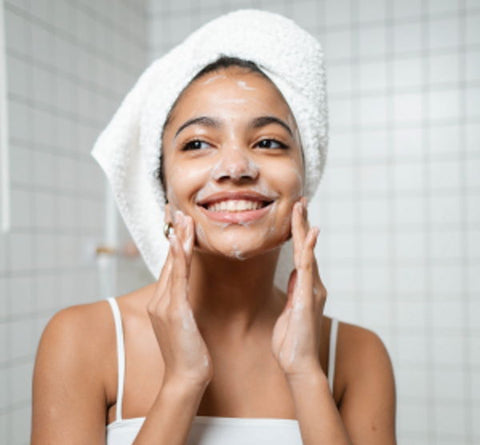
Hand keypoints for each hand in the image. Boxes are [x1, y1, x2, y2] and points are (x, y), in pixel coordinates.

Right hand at [147, 210, 212, 387]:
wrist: (185, 378)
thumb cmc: (189, 353)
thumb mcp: (185, 324)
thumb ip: (183, 305)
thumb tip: (188, 293)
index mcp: (162, 302)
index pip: (170, 266)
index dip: (174, 243)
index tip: (178, 224)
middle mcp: (160, 300)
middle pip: (169, 260)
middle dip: (174, 234)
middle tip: (178, 211)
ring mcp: (164, 305)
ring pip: (173, 265)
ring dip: (178, 239)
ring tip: (183, 218)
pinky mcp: (174, 311)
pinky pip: (178, 278)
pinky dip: (178, 258)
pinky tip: (180, 242)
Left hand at [271, 198, 326, 379]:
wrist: (298, 363)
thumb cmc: (292, 341)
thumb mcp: (290, 310)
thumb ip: (295, 290)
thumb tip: (296, 274)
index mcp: (305, 286)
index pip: (302, 253)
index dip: (299, 233)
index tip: (297, 214)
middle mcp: (312, 284)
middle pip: (306, 247)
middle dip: (303, 223)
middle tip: (301, 201)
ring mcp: (311, 289)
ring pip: (307, 252)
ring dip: (304, 228)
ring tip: (302, 207)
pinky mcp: (307, 296)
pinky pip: (307, 267)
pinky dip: (308, 249)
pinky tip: (309, 233)